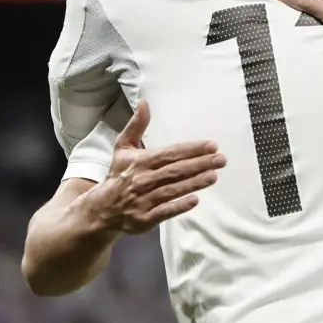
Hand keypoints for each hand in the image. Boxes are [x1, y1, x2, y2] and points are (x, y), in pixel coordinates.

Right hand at [85, 101, 225, 234]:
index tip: (212, 145)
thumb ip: (136, 126)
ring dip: (194, 183)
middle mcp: (141, 180)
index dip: (191, 149)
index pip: (169, 154)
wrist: (101, 209)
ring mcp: (142, 201)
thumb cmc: (119, 174)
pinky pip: (164, 212)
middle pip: (174, 171)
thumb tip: (144, 102)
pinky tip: (195, 200)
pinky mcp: (144, 219)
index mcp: (139, 162)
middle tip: (221, 160)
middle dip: (199, 164)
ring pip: (172, 190)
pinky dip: (179, 206)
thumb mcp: (123, 148)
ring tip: (214, 176)